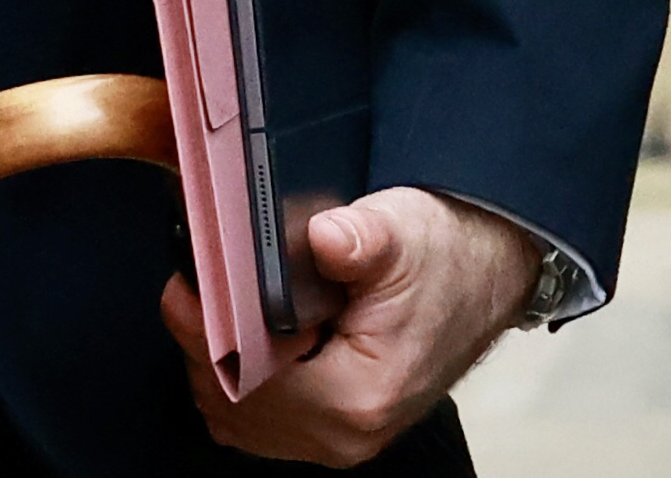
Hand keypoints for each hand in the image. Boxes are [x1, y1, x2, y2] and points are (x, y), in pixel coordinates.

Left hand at [162, 187, 537, 462]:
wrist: (483, 274)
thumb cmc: (443, 256)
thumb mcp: (402, 231)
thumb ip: (359, 239)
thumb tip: (324, 237)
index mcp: (356, 396)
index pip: (246, 384)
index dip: (205, 333)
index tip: (186, 284)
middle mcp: (344, 435)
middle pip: (232, 404)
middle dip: (206, 342)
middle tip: (199, 281)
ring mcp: (338, 438)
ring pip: (239, 416)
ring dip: (221, 360)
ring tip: (222, 302)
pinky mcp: (334, 426)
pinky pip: (260, 417)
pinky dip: (242, 376)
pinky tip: (249, 331)